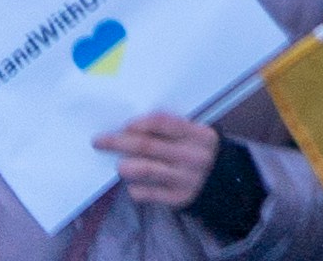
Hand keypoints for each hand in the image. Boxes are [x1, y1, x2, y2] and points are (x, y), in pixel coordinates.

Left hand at [98, 119, 222, 212]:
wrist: (224, 183)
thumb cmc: (198, 152)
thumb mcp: (194, 136)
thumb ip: (170, 131)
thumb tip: (129, 129)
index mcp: (199, 134)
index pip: (163, 123)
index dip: (140, 123)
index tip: (124, 125)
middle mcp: (193, 155)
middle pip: (147, 146)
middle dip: (118, 142)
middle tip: (99, 141)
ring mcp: (186, 178)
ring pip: (145, 170)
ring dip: (125, 166)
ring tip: (119, 165)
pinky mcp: (178, 198)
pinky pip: (146, 193)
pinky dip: (134, 187)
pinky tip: (134, 183)